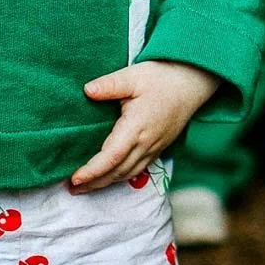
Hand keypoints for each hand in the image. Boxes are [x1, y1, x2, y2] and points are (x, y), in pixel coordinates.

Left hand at [71, 60, 218, 192]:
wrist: (192, 83)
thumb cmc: (161, 78)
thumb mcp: (133, 75)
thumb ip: (110, 85)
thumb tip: (87, 91)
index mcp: (137, 126)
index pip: (112, 156)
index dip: (93, 170)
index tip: (75, 178)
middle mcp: (146, 143)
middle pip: (118, 171)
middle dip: (94, 182)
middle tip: (72, 188)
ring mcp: (154, 148)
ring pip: (128, 174)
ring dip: (106, 183)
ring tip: (85, 186)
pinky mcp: (158, 148)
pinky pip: (137, 169)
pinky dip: (120, 177)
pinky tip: (108, 177)